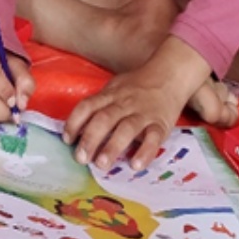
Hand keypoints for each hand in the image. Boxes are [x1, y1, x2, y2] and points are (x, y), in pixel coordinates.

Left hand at [64, 61, 201, 169]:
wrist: (171, 74)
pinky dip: (144, 152)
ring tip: (101, 164)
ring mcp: (144, 113)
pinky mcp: (161, 124)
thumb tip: (79, 128)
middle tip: (81, 158)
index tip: (67, 140)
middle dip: (90, 139)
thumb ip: (100, 105)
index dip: (74, 123)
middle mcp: (125, 103)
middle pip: (104, 119)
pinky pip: (153, 138)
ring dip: (112, 147)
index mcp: (111, 95)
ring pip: (126, 129)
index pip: (88, 106)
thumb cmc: (138, 86)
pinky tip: (135, 165)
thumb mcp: (115, 87)